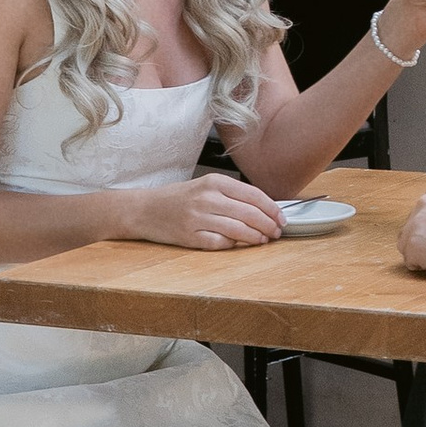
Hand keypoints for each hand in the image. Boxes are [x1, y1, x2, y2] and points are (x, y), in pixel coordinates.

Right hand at [122, 173, 286, 250]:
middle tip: (277, 232)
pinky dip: (233, 245)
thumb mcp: (205, 186)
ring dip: (255, 237)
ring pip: (238, 229)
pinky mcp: (189, 236)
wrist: (144, 209)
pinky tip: (239, 244)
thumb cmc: (178, 198)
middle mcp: (206, 198)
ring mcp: (197, 218)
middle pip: (249, 213)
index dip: (272, 209)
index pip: (253, 195)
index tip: (282, 218)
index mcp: (214, 182)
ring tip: (263, 239)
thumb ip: (231, 195)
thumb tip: (264, 208)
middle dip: (268, 225)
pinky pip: (219, 243)